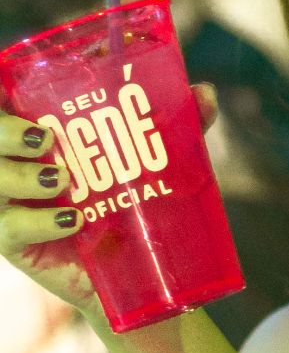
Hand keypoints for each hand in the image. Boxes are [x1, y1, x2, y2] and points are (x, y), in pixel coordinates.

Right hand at [0, 84, 220, 317]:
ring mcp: (9, 203)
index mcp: (37, 134)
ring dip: (22, 175)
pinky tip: (72, 219)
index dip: (3, 85)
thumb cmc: (139, 205)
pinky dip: (39, 221)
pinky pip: (8, 226)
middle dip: (4, 130)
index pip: (6, 99)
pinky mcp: (13, 243)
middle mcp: (15, 163)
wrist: (137, 274)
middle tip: (46, 139)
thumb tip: (204, 93)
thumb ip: (177, 126)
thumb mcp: (158, 162)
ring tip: (62, 180)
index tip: (19, 77)